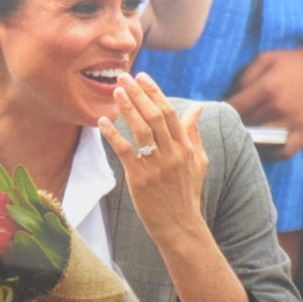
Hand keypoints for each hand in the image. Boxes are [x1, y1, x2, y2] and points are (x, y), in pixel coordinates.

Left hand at [100, 71, 209, 248]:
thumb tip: (198, 108)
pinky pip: (125, 151)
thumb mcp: (198, 162)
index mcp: (186, 148)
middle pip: (155, 116)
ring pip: (141, 130)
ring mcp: (156, 166)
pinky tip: (104, 121)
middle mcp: (173, 154)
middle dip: (138, 94)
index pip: (171, 113)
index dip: (155, 92)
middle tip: (124, 76)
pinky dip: (113, 134)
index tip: (143, 76)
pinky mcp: (140, 179)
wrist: (180, 225)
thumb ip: (194, 133)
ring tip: (116, 91)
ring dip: (127, 108)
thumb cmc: (187, 193)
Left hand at [227, 44, 302, 158]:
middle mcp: (277, 109)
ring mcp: (292, 122)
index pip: (234, 108)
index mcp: (265, 89)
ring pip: (262, 140)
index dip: (222, 112)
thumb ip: (246, 76)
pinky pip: (286, 151)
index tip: (219, 113)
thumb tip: (233, 96)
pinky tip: (267, 149)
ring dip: (251, 138)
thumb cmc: (295, 60)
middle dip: (235, 124)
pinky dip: (274, 154)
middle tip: (230, 123)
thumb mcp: (266, 58)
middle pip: (245, 125)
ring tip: (246, 134)